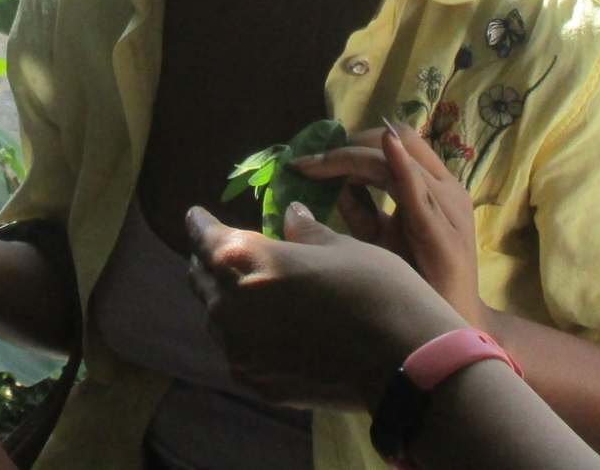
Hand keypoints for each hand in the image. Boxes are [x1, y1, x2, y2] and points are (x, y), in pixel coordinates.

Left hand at [187, 203, 465, 411]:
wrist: (404, 362)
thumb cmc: (374, 289)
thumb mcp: (340, 246)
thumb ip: (304, 233)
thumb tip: (290, 215)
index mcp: (243, 260)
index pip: (204, 237)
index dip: (199, 223)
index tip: (194, 215)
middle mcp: (229, 306)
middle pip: (202, 279)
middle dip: (208, 262)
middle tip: (217, 251)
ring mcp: (240, 352)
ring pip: (217, 319)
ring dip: (225, 301)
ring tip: (244, 291)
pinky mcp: (258, 385)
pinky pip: (238, 353)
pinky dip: (244, 337)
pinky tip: (263, 330)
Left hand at [290, 122, 482, 323]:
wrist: (455, 325)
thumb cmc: (419, 281)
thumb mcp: (382, 238)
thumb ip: (360, 210)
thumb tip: (328, 185)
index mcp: (436, 186)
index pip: (398, 140)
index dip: (356, 139)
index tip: (316, 152)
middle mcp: (446, 188)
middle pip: (396, 138)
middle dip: (347, 144)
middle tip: (307, 161)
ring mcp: (448, 207)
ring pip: (393, 159)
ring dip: (346, 158)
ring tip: (310, 167)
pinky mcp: (442, 232)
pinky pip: (416, 190)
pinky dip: (399, 165)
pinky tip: (386, 145)